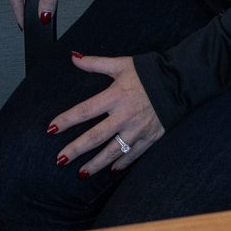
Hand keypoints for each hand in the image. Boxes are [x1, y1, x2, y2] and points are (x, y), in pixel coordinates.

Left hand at [52, 54, 162, 175]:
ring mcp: (137, 129)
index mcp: (115, 96)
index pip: (85, 111)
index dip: (67, 120)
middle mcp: (124, 116)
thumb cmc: (147, 71)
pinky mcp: (150, 138)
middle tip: (60, 159)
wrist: (178, 82)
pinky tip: (111, 170)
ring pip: (112, 151)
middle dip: (76, 149)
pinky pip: (133, 155)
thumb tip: (73, 57)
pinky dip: (121, 163)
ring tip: (81, 173)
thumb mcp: (120, 64)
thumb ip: (95, 63)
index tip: (51, 129)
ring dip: (96, 163)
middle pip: (95, 136)